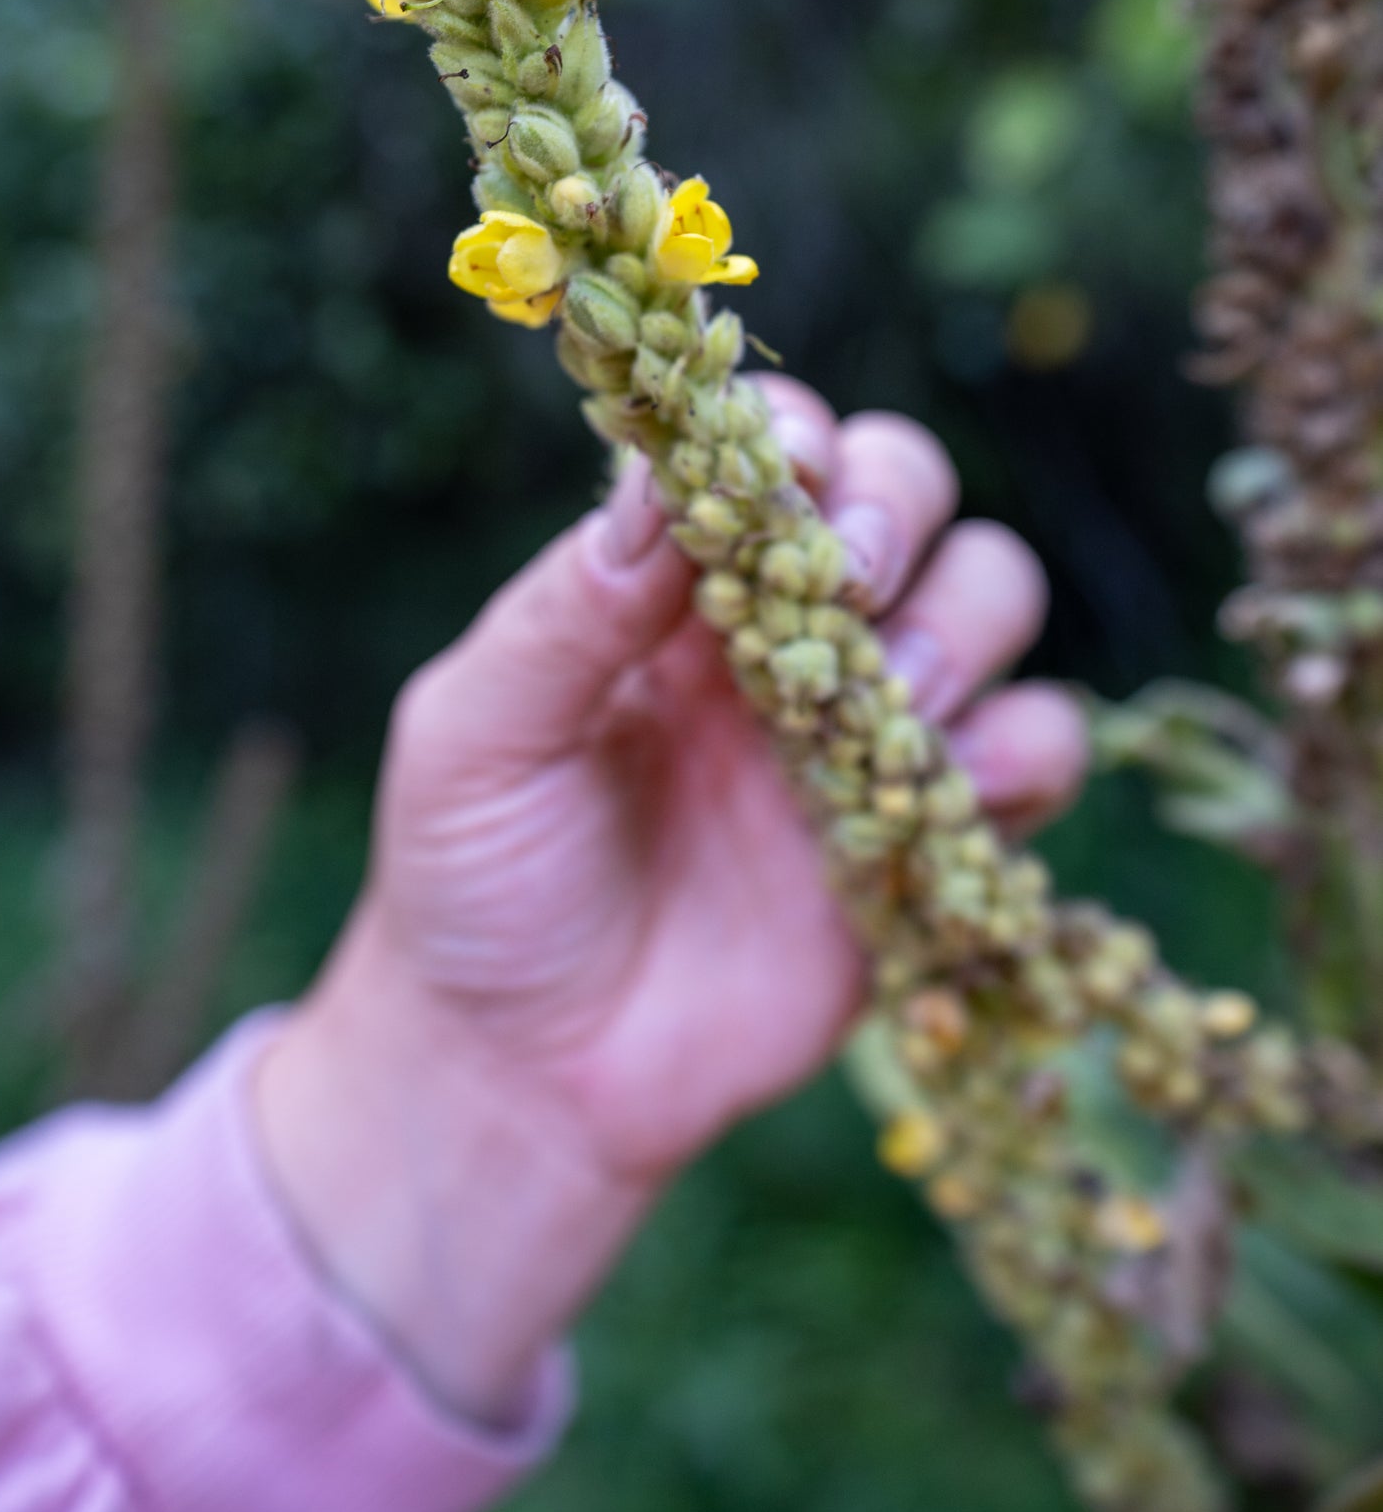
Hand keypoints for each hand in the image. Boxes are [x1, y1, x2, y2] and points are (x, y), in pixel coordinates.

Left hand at [256, 383, 1084, 1424]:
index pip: (771, 451)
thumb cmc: (476, 882)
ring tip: (893, 695)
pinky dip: (1026, 748)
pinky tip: (949, 790)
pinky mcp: (927, 836)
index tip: (779, 477)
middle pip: (906, 491)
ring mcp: (865, 727)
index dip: (795, 439)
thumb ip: (562, 612)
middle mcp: (786, 630)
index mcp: (676, 583)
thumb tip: (656, 486)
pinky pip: (1036, 750)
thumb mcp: (475, 735)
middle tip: (850, 580)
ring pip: (989, 595)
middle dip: (898, 508)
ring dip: (963, 621)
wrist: (526, 1072)